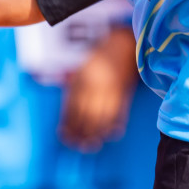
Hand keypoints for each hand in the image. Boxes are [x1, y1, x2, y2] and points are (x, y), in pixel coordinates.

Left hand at [60, 26, 136, 150]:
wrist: (125, 44)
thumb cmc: (100, 55)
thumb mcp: (81, 68)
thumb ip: (73, 87)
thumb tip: (66, 112)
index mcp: (82, 79)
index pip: (72, 107)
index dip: (67, 123)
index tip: (63, 135)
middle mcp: (96, 86)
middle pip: (86, 116)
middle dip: (80, 133)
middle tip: (76, 145)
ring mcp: (112, 91)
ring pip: (102, 119)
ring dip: (96, 134)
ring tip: (90, 144)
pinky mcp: (125, 94)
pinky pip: (120, 114)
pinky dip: (115, 126)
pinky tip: (109, 134)